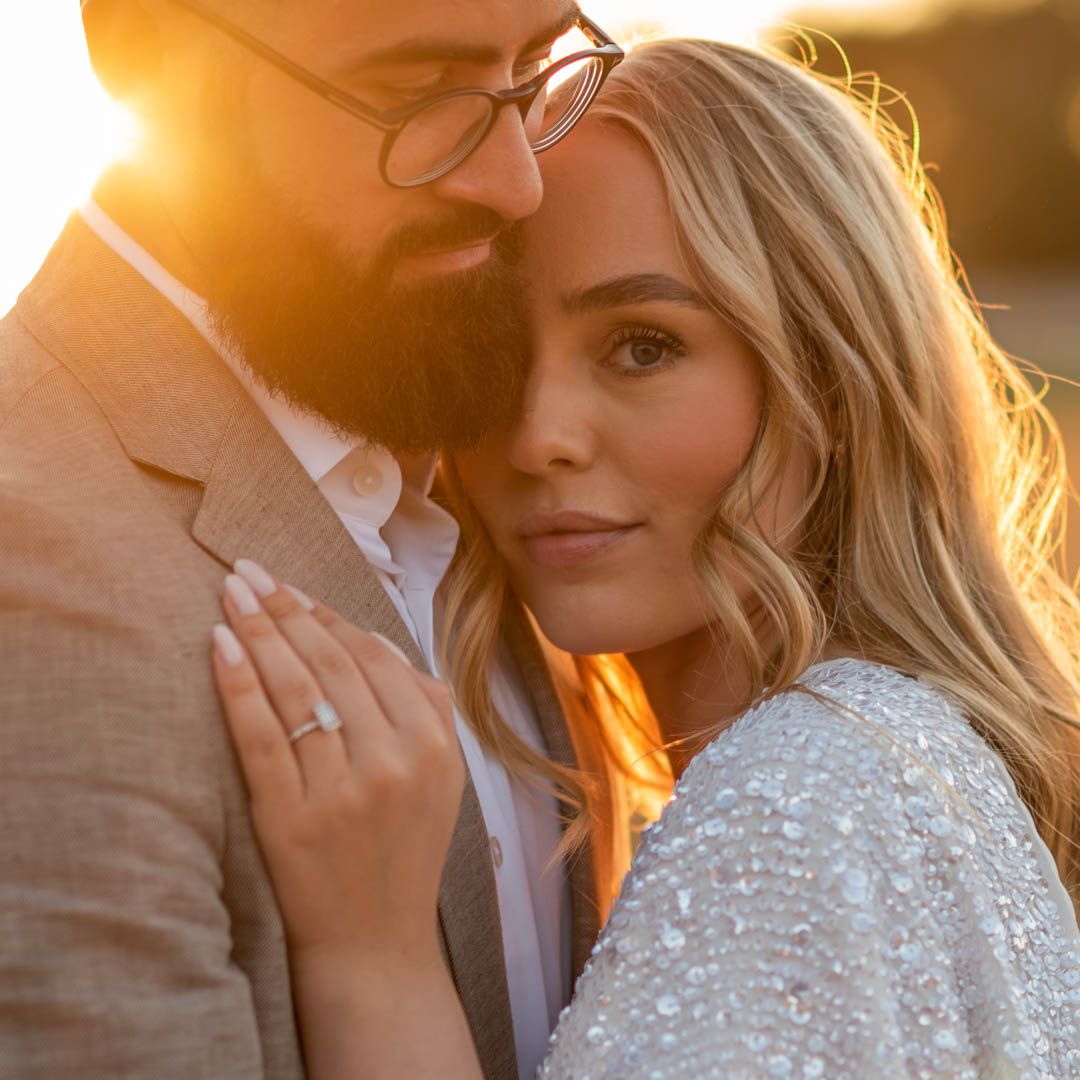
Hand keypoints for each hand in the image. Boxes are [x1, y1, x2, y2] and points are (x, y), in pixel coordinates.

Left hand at [210, 559, 465, 974]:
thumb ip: (423, 708)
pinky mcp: (293, 818)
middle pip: (332, 663)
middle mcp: (395, 760)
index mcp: (435, 744)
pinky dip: (239, 686)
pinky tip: (220, 646)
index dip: (328, 614)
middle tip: (249, 571)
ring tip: (230, 594)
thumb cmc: (404, 852)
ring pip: (297, 690)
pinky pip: (262, 737)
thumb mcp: (442, 778)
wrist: (377, 944)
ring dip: (259, 632)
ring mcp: (344, 790)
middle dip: (286, 609)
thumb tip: (369, 637)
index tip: (292, 586)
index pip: (375, 656)